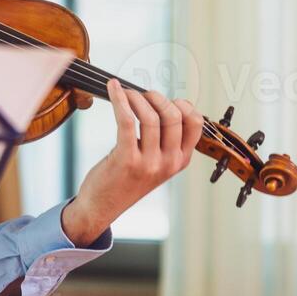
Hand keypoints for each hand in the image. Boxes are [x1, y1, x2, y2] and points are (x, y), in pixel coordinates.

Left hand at [61, 79, 203, 245]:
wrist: (101, 207)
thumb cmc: (125, 180)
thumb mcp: (156, 165)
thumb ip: (164, 142)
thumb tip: (162, 104)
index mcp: (180, 161)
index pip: (195, 123)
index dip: (183, 104)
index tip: (166, 100)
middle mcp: (169, 163)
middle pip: (173, 115)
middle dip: (156, 97)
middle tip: (142, 95)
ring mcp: (149, 163)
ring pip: (151, 116)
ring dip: (136, 98)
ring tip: (126, 94)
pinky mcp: (126, 159)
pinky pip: (127, 120)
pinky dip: (120, 99)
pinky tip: (113, 88)